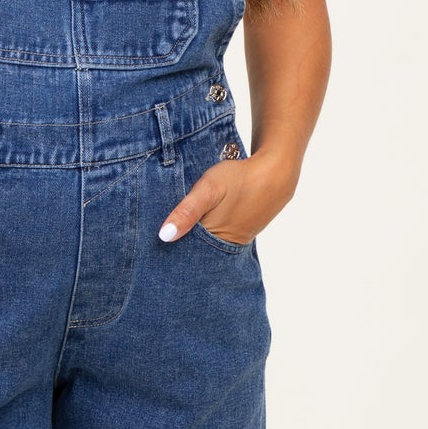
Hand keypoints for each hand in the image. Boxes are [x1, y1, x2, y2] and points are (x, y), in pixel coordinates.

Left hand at [158, 148, 294, 245]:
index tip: (151, 250)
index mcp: (213, 239)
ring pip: (207, 246)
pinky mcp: (242, 232)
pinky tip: (201, 226)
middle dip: (179, 249)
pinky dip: (208, 234)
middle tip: (158, 244)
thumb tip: (164, 237)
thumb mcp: (208, 189)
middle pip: (195, 253)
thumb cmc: (239, 179)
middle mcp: (224, 246)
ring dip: (193, 241)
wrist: (276, 173)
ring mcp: (235, 240)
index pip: (183, 255)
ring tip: (176, 234)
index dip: (167, 253)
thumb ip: (186, 211)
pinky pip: (219, 238)